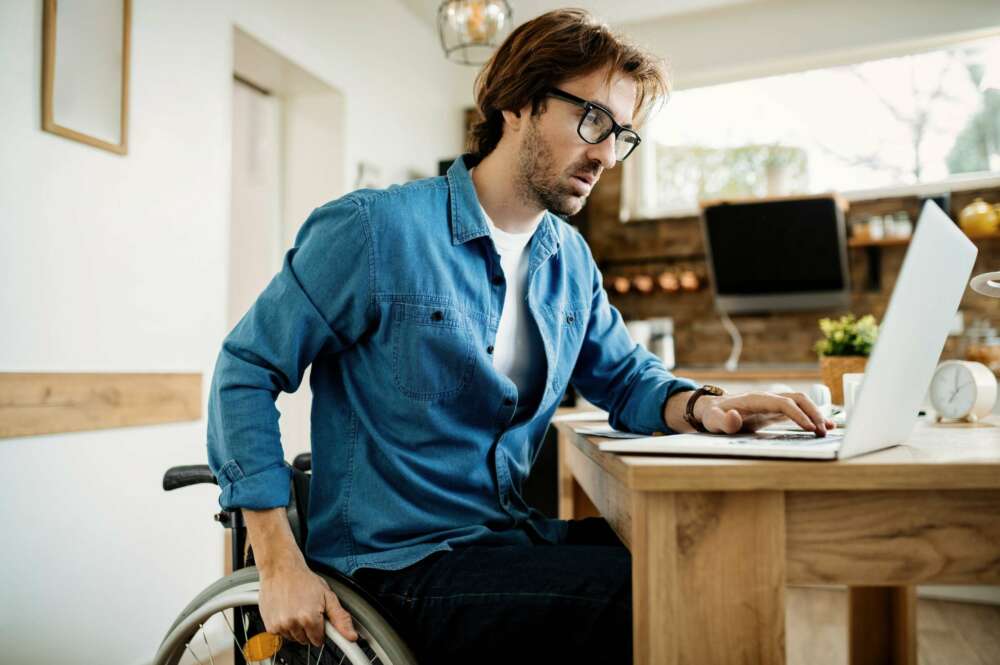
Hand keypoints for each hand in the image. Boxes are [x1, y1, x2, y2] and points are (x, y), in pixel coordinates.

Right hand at [258, 560, 358, 646]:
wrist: (281, 568)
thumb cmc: (303, 580)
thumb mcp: (327, 596)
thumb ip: (340, 618)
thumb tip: (351, 636)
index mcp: (309, 618)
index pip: (318, 640)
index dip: (320, 629)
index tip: (318, 618)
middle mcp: (293, 623)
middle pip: (305, 640)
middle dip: (308, 629)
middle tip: (307, 610)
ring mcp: (280, 625)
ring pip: (293, 638)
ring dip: (296, 628)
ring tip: (296, 608)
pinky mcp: (270, 625)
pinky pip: (281, 634)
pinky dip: (284, 626)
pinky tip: (286, 611)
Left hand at [694, 391, 834, 436]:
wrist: (713, 409)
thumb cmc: (714, 415)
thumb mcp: (714, 420)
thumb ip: (724, 421)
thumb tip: (735, 417)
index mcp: (756, 399)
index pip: (784, 403)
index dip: (798, 415)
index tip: (810, 428)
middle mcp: (768, 398)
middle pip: (798, 399)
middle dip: (813, 413)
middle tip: (824, 432)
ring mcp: (773, 403)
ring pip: (801, 402)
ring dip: (816, 414)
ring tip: (829, 429)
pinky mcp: (776, 411)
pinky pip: (798, 410)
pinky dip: (812, 416)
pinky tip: (824, 426)